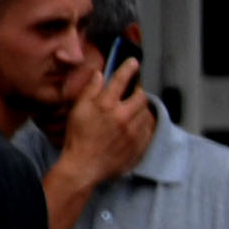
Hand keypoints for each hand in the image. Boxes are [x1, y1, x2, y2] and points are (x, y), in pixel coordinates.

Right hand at [54, 63, 156, 193]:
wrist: (85, 166)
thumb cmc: (78, 138)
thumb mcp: (78, 111)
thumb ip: (90, 91)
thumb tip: (100, 74)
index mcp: (106, 106)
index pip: (120, 80)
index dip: (128, 69)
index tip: (133, 62)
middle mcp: (123, 117)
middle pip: (140, 96)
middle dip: (137, 92)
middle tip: (131, 94)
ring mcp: (134, 131)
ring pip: (146, 112)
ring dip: (140, 109)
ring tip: (129, 113)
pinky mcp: (141, 144)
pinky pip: (150, 128)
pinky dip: (144, 124)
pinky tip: (134, 126)